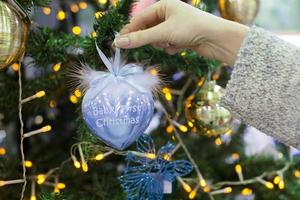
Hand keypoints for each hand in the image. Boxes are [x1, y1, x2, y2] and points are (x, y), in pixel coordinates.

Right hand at [114, 0, 248, 65]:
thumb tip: (118, 43)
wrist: (217, 39)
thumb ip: (140, 38)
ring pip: (158, 38)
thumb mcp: (162, 32)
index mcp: (164, 5)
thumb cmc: (191, 29)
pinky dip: (172, 47)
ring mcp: (176, 26)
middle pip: (149, 29)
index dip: (130, 31)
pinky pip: (168, 44)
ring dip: (162, 44)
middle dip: (151, 38)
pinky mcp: (182, 37)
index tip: (119, 43)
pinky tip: (181, 46)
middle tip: (149, 45)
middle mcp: (169, 14)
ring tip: (171, 43)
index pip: (140, 18)